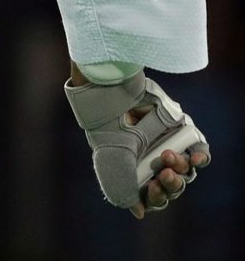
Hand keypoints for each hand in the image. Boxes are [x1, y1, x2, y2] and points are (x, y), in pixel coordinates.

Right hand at [66, 70, 212, 216]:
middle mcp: (153, 159)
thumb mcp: (111, 164)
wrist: (112, 96)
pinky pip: (198, 150)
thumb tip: (140, 212)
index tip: (152, 191)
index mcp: (135, 169)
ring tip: (168, 157)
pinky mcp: (181, 131)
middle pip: (173, 184)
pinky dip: (200, 158)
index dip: (156, 197)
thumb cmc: (107, 129)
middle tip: (163, 175)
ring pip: (186, 170)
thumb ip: (123, 190)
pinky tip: (195, 159)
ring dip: (181, 169)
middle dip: (171, 184)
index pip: (153, 193)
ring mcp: (169, 144)